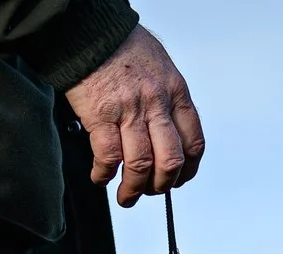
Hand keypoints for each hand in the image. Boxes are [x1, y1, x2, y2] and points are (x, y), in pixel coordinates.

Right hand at [65, 26, 204, 207]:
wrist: (89, 29)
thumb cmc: (121, 45)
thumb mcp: (160, 67)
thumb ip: (166, 99)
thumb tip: (166, 130)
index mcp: (175, 92)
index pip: (193, 143)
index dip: (188, 170)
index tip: (179, 179)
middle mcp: (156, 103)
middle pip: (170, 161)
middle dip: (162, 186)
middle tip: (152, 192)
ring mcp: (129, 111)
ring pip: (141, 165)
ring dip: (133, 188)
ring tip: (126, 196)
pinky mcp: (101, 116)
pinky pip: (108, 157)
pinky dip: (104, 174)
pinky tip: (101, 177)